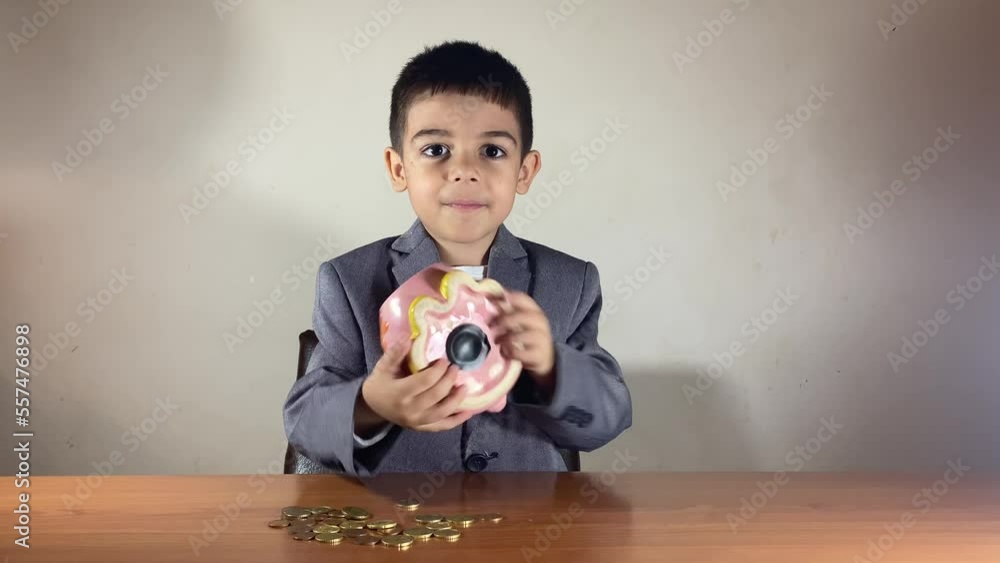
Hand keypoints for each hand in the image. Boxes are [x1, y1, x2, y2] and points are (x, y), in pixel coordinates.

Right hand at [358, 339, 475, 432]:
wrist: (371, 407)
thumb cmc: (378, 384)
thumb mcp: (383, 366)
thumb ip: (395, 353)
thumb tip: (410, 337)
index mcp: (400, 393)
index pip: (425, 381)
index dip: (438, 370)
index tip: (444, 360)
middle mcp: (410, 410)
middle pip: (436, 395)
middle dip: (449, 380)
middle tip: (456, 368)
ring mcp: (416, 422)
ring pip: (442, 412)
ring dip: (456, 400)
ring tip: (464, 386)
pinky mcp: (421, 427)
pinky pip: (442, 426)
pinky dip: (457, 420)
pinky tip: (468, 411)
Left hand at [490, 291, 555, 384]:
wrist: (543, 358)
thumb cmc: (527, 336)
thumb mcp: (520, 322)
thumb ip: (508, 310)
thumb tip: (489, 299)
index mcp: (535, 312)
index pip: (523, 299)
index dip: (506, 297)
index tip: (492, 299)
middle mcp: (540, 323)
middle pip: (520, 316)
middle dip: (503, 320)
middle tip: (491, 325)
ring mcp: (541, 339)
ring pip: (518, 335)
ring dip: (504, 337)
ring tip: (496, 341)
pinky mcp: (538, 355)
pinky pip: (518, 352)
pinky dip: (508, 352)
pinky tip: (504, 352)